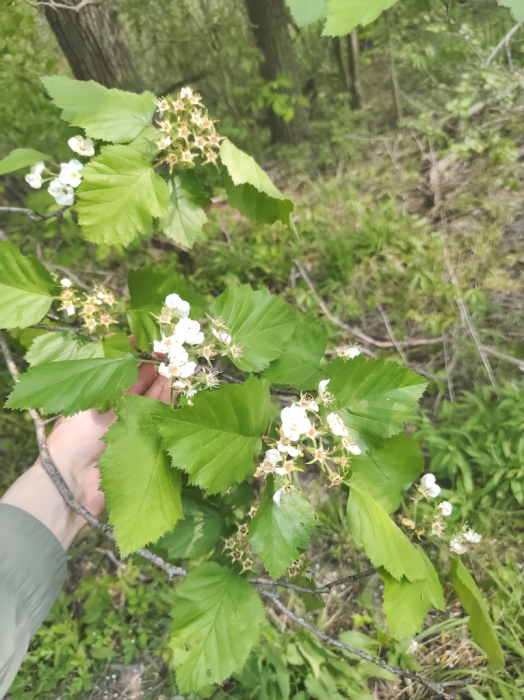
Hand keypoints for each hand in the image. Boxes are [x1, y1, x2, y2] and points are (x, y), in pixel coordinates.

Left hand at [48, 361, 171, 516]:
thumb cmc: (73, 440)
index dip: (135, 356)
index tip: (150, 341)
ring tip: (176, 366)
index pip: (121, 372)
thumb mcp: (89, 405)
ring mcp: (132, 427)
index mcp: (100, 398)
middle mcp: (117, 411)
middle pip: (140, 385)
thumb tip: (133, 361)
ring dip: (164, 383)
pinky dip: (169, 403)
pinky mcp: (146, 442)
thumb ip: (115, 386)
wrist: (73, 484)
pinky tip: (176, 388)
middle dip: (154, 368)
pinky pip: (159, 418)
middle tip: (170, 352)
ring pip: (152, 400)